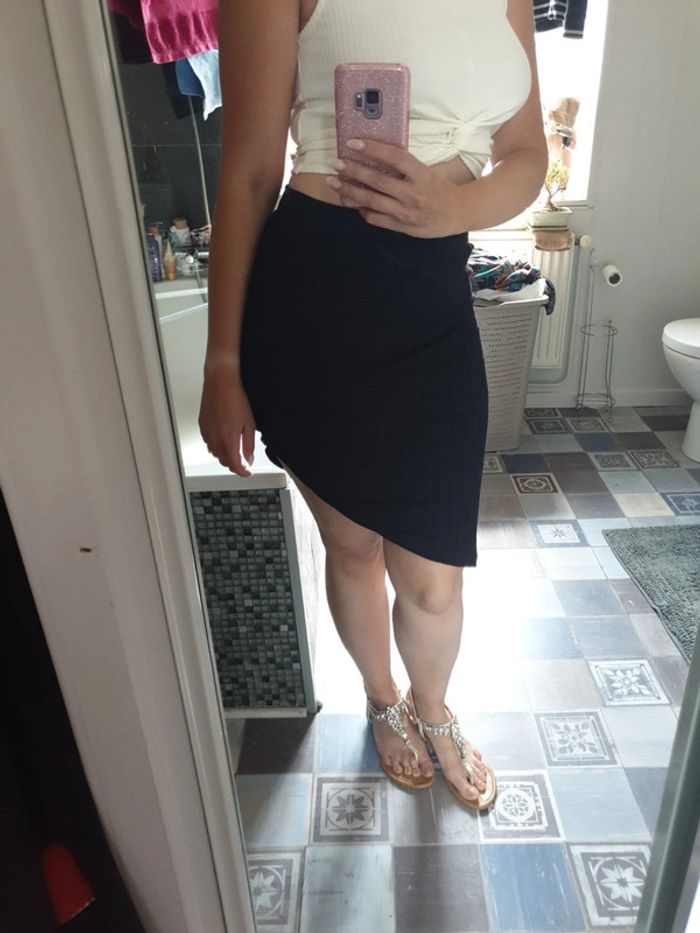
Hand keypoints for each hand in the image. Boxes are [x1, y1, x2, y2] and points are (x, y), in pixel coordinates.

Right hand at [198, 369, 255, 476]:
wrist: (221, 381)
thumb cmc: (235, 398)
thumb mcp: (249, 424)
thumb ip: (248, 445)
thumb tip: (248, 458)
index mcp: (228, 439)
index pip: (234, 465)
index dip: (242, 472)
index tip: (247, 472)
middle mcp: (215, 439)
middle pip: (223, 461)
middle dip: (234, 464)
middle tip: (243, 463)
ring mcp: (206, 432)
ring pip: (215, 453)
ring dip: (224, 456)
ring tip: (233, 453)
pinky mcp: (202, 426)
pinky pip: (208, 443)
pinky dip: (216, 447)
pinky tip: (222, 441)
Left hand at [326, 138, 463, 237]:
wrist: (458, 213)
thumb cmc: (440, 189)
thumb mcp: (426, 173)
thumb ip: (404, 168)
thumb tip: (375, 159)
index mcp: (421, 175)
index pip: (394, 157)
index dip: (373, 149)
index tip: (353, 142)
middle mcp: (413, 193)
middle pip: (377, 180)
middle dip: (352, 171)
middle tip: (335, 163)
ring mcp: (406, 212)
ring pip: (371, 201)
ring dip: (350, 191)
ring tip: (334, 183)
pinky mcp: (402, 226)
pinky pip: (375, 218)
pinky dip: (362, 210)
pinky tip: (351, 202)